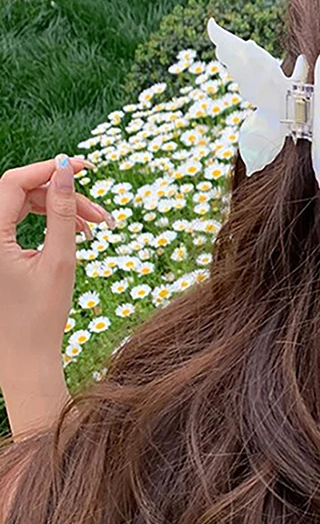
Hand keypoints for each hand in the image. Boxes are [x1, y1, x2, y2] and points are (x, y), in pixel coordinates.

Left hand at [0, 155, 112, 437]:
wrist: (24, 356)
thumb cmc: (41, 315)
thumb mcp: (59, 259)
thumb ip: (62, 212)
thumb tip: (67, 172)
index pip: (14, 182)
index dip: (49, 169)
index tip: (84, 166)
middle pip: (21, 194)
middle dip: (62, 196)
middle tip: (100, 213)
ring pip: (22, 207)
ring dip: (58, 210)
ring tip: (94, 227)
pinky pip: (18, 223)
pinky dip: (48, 223)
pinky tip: (75, 234)